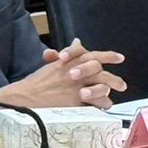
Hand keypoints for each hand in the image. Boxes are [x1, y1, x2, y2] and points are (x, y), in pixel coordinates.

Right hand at [4, 38, 125, 108]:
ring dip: (107, 92)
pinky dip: (100, 104)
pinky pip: (93, 103)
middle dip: (113, 78)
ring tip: (111, 98)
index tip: (120, 58)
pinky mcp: (74, 101)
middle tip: (122, 85)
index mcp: (71, 61)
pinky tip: (104, 106)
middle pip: (100, 71)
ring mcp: (75, 86)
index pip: (93, 54)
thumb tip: (78, 41)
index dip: (108, 56)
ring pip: (100, 86)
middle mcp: (75, 71)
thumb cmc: (38, 81)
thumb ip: (68, 53)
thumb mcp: (53, 63)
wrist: (25, 95)